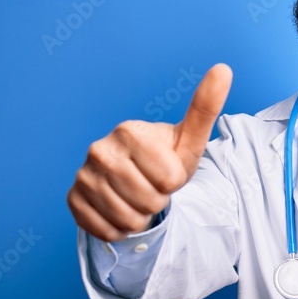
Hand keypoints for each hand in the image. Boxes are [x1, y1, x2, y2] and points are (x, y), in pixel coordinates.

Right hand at [67, 63, 232, 241]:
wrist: (135, 180)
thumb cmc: (166, 160)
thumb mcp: (189, 139)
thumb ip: (205, 107)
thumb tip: (224, 68)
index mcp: (129, 131)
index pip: (169, 179)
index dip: (174, 182)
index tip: (166, 172)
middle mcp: (99, 149)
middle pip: (149, 201)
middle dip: (157, 202)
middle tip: (152, 188)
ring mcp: (83, 175)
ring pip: (127, 219)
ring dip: (140, 217)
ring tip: (137, 199)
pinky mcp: (73, 200)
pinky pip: (106, 230)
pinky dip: (119, 229)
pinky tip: (120, 211)